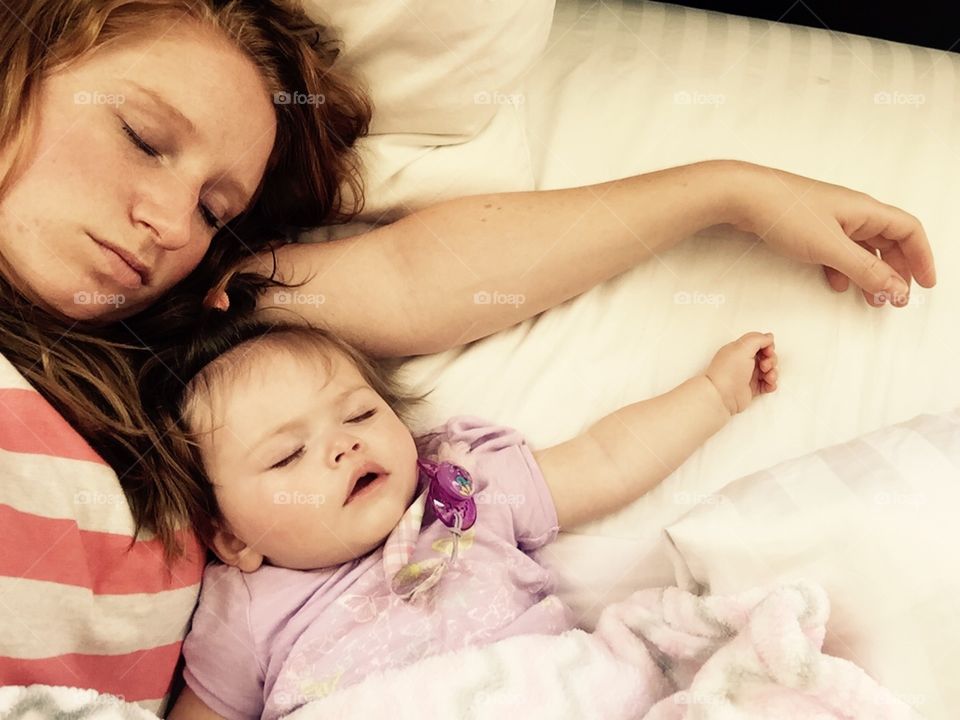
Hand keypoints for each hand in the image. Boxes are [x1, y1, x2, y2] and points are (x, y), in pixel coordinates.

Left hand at [704, 332, 777, 415]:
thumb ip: (758, 339)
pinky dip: (771, 383)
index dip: (767, 346)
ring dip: (773, 372)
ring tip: (768, 377)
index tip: (767, 351)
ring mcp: (748, 375)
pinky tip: (768, 384)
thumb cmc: (729, 371)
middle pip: (766, 356)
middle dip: (771, 360)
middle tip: (765, 366)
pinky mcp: (752, 388)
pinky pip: (767, 384)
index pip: (759, 343)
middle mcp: (744, 361)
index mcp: (739, 350)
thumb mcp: (742, 347)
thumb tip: (769, 337)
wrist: (722, 395)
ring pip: (769, 370)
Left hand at [730, 162, 935, 307]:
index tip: (925, 284)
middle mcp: (852, 212)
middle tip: (897, 297)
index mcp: (865, 210)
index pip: (909, 230)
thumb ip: (866, 270)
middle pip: (888, 241)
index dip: (922, 257)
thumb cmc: (785, 212)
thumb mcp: (830, 247)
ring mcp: (829, 219)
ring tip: (871, 297)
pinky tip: (838, 284)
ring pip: (861, 248)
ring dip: (869, 273)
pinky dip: (842, 268)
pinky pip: (836, 250)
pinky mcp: (808, 228)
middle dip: (896, 270)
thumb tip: (897, 289)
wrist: (743, 196)